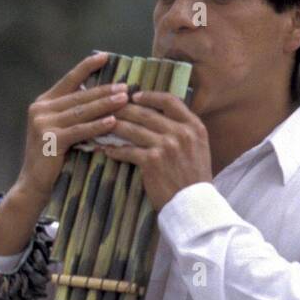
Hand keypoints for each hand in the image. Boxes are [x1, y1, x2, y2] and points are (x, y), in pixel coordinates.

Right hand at [15, 52, 128, 206]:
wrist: (34, 185)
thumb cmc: (52, 158)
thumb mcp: (60, 130)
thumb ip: (72, 113)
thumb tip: (102, 96)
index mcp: (43, 103)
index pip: (69, 80)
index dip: (86, 67)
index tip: (105, 56)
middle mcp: (40, 109)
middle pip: (79, 96)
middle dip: (104, 90)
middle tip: (126, 87)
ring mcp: (43, 123)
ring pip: (81, 111)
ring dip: (105, 105)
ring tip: (125, 100)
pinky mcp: (50, 139)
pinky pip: (80, 130)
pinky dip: (98, 126)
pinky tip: (113, 121)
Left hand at [98, 89, 211, 210]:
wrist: (193, 203)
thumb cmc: (194, 178)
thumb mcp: (197, 147)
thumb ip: (183, 130)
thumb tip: (161, 117)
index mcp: (194, 126)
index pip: (169, 100)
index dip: (149, 96)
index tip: (135, 96)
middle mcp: (181, 132)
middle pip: (145, 112)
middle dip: (124, 109)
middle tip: (108, 107)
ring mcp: (166, 146)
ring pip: (132, 129)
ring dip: (114, 126)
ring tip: (102, 126)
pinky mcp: (151, 161)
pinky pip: (127, 151)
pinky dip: (115, 150)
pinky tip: (107, 150)